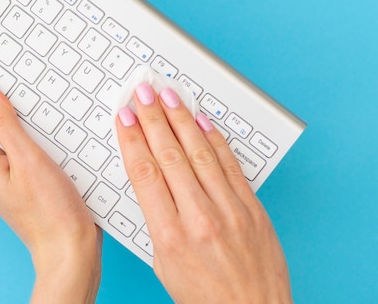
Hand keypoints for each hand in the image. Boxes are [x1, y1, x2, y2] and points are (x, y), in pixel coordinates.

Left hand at [0, 83, 100, 303]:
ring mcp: (2, 174)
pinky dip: (24, 129)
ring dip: (8, 114)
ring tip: (24, 94)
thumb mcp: (27, 159)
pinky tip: (43, 121)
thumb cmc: (49, 212)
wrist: (70, 248)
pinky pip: (15, 145)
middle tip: (1, 77)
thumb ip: (4, 124)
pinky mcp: (21, 177)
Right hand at [116, 83, 291, 303]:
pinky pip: (230, 165)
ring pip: (199, 153)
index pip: (145, 173)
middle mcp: (199, 218)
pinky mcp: (252, 208)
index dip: (132, 139)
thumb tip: (150, 180)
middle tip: (143, 93)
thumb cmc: (205, 297)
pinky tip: (202, 122)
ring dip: (181, 119)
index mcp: (170, 235)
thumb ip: (157, 220)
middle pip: (170, 155)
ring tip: (169, 96)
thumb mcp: (164, 264)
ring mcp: (229, 210)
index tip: (125, 118)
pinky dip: (215, 140)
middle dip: (153, 119)